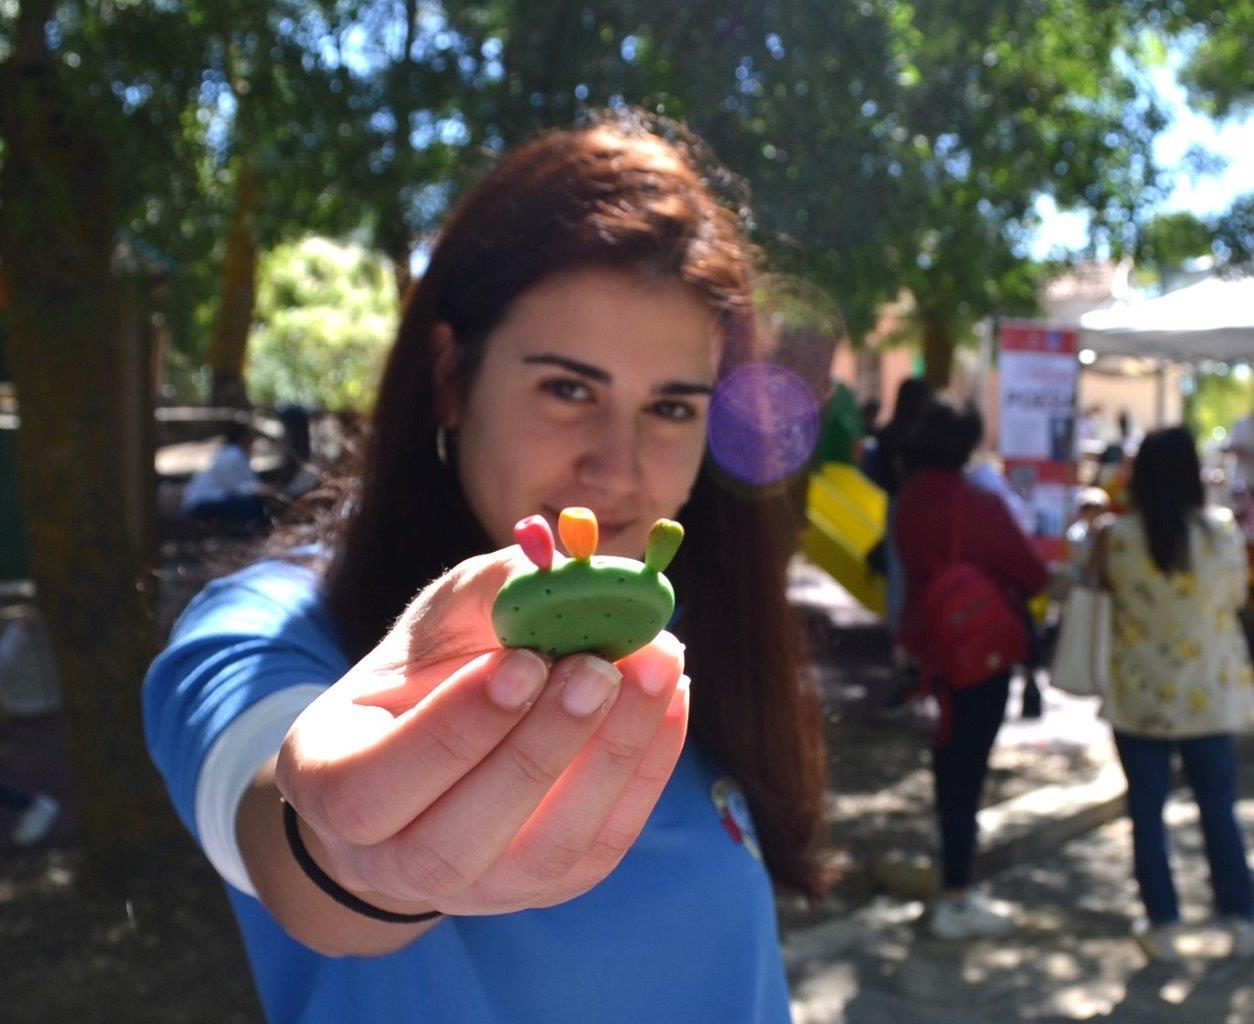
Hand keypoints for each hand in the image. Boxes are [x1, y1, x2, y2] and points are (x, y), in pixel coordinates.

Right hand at [275, 546, 688, 915]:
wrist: (440, 750)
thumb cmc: (428, 673)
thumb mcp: (437, 620)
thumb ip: (491, 592)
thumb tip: (568, 570)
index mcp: (334, 788)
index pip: (376, 785)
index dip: (457, 728)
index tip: (525, 658)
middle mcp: (392, 861)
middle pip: (459, 837)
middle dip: (541, 747)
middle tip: (600, 666)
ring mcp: (474, 888)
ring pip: (544, 852)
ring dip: (610, 759)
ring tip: (655, 670)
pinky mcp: (546, 887)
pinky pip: (603, 847)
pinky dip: (647, 772)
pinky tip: (673, 696)